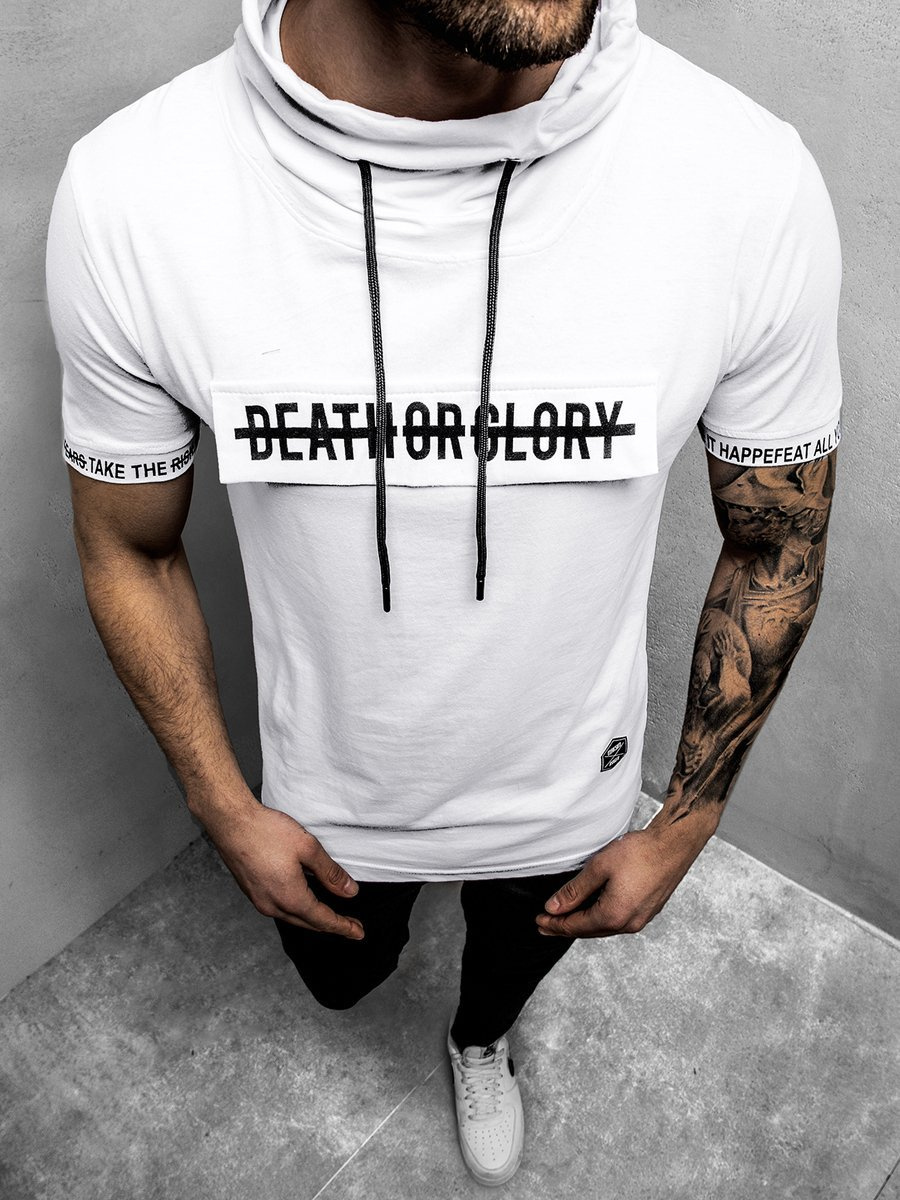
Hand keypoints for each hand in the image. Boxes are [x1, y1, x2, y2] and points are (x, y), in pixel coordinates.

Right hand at [201, 800, 364, 939]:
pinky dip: (297, 909)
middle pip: (308, 923)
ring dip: (313, 918)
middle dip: (331, 925)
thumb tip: (350, 892)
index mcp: (290, 898)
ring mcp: (259, 901)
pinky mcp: (252, 892)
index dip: (343, 927)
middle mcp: (272, 906)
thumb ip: (331, 873)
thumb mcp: (308, 848)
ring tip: (330, 915)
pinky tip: (304, 900)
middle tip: (350, 926)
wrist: (231, 822)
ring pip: (293, 917)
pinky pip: (280, 909)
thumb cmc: (266, 831)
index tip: (358, 933)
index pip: (323, 920)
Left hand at [535, 816, 714, 938]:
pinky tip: (592, 912)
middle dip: (566, 927)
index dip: (555, 923)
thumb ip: (575, 891)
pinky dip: (599, 919)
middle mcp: (629, 924)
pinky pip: (617, 921)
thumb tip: (554, 907)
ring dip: (583, 924)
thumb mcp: (599, 867)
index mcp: (614, 915)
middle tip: (546, 924)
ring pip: (604, 927)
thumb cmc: (640, 853)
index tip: (538, 920)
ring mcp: (641, 919)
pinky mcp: (648, 911)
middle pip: (589, 931)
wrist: (674, 845)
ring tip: (565, 920)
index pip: (576, 926)